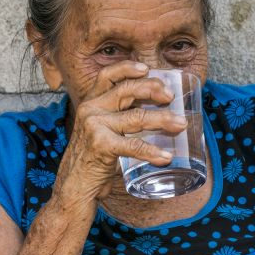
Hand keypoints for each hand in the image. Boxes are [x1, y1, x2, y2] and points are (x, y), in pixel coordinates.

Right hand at [57, 61, 185, 199]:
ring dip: (163, 119)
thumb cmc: (92, 159)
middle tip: (171, 97)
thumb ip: (119, 120)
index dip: (127, 68)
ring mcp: (94, 126)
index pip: (107, 76)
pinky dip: (152, 151)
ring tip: (181, 124)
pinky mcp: (100, 146)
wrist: (73, 186)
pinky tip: (166, 156)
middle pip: (126, 90)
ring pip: (136, 116)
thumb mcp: (101, 131)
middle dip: (153, 89)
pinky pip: (133, 145)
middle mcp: (91, 110)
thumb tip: (155, 115)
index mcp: (91, 103)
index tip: (147, 68)